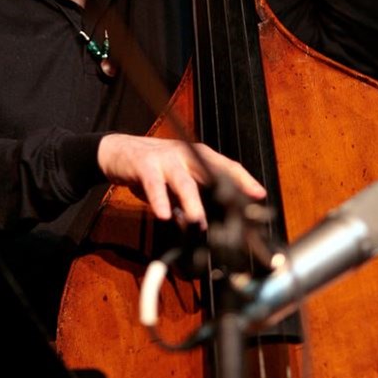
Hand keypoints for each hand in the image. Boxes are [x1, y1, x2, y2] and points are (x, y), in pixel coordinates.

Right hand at [97, 133, 265, 226]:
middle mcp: (185, 154)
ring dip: (192, 203)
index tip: (259, 195)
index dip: (244, 180)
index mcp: (197, 156)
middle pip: (212, 170)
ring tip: (198, 222)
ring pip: (184, 181)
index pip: (226, 166)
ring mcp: (166, 158)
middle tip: (239, 210)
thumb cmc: (153, 168)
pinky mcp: (145, 165)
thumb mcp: (176, 182)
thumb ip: (191, 200)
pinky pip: (154, 184)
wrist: (117, 151)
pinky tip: (163, 214)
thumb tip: (204, 226)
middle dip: (228, 189)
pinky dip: (159, 200)